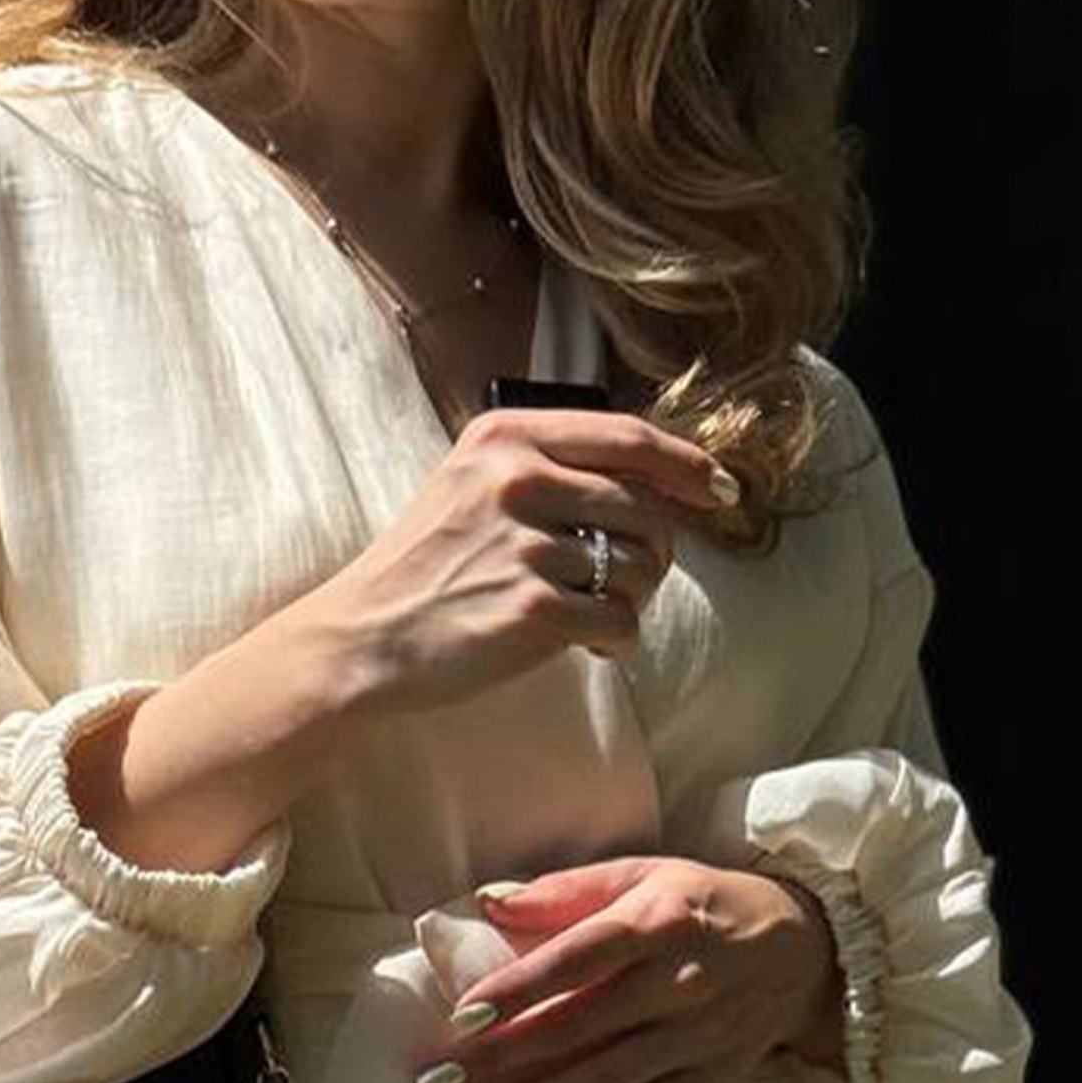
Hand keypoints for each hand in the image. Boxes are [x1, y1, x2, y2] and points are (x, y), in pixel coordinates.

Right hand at [306, 407, 734, 720]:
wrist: (364, 637)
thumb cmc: (425, 565)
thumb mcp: (472, 484)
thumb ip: (551, 468)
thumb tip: (660, 484)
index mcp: (505, 437)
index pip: (628, 437)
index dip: (686, 464)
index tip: (717, 488)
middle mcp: (517, 480)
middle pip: (645, 507)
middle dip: (654, 551)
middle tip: (625, 580)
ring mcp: (525, 545)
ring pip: (640, 567)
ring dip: (630, 598)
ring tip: (587, 613)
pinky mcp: (533, 609)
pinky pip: (620, 622)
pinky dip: (615, 641)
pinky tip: (584, 645)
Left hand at [412, 855, 845, 1082]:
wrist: (810, 947)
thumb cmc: (706, 902)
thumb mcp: (645, 872)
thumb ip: (566, 888)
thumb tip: (488, 901)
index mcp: (657, 923)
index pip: (577, 960)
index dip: (519, 990)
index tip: (462, 1018)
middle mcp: (680, 983)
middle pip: (580, 1029)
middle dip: (503, 1061)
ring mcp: (699, 1037)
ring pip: (608, 1080)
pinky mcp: (714, 1077)